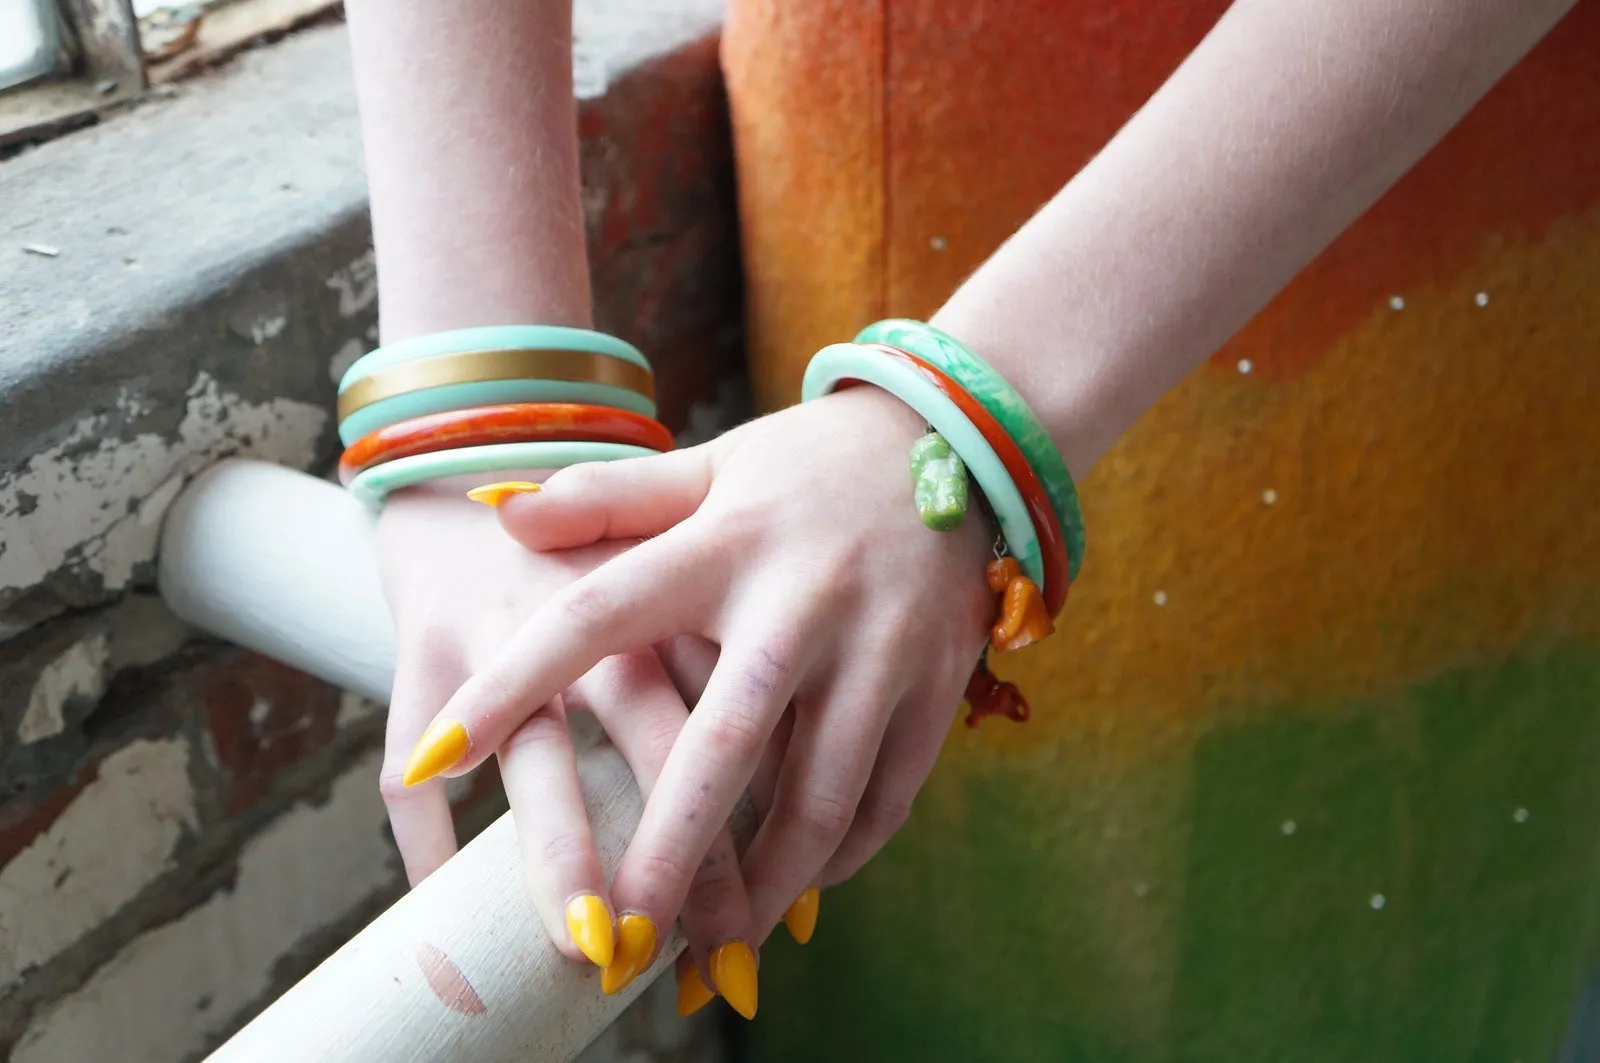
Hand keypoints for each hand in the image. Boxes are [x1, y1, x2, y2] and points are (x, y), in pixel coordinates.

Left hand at [402, 386, 995, 997]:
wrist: (959, 435)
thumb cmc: (807, 466)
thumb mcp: (711, 465)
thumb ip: (609, 497)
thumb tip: (496, 510)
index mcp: (724, 544)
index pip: (596, 614)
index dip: (510, 683)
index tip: (431, 757)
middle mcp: (801, 600)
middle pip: (726, 742)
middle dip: (671, 849)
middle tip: (619, 936)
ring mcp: (879, 647)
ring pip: (821, 792)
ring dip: (767, 882)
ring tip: (716, 944)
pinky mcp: (937, 683)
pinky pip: (888, 793)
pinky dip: (841, 853)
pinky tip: (800, 885)